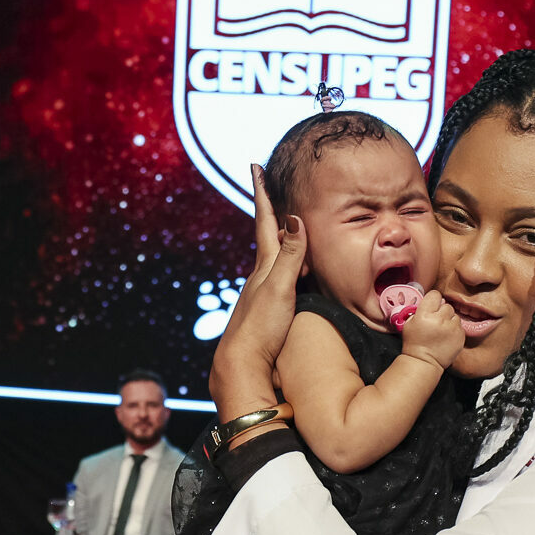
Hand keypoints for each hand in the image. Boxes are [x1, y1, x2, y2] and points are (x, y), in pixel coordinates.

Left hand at [209, 165, 306, 420]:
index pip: (266, 222)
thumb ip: (291, 255)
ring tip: (286, 223)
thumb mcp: (279, 289)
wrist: (241, 368)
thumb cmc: (259, 329)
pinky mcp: (269, 312)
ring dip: (281, 238)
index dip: (262, 194)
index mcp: (264, 267)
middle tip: (269, 186)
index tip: (255, 166)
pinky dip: (289, 265)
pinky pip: (283, 278)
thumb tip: (294, 217)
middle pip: (268, 235)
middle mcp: (261, 277)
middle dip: (271, 210)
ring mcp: (263, 295)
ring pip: (275, 257)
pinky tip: (293, 272)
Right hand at [397, 291, 464, 369]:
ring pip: (454, 315)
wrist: (424, 362)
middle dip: (442, 312)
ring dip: (449, 321)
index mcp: (425, 314)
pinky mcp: (460, 336)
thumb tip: (432, 301)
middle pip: (446, 305)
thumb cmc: (415, 343)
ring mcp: (452, 328)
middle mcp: (440, 319)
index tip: (432, 306)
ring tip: (441, 331)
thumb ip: (420, 310)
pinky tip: (446, 337)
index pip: (435, 294)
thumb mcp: (409, 323)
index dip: (433, 300)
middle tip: (435, 322)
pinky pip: (459, 326)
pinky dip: (454, 330)